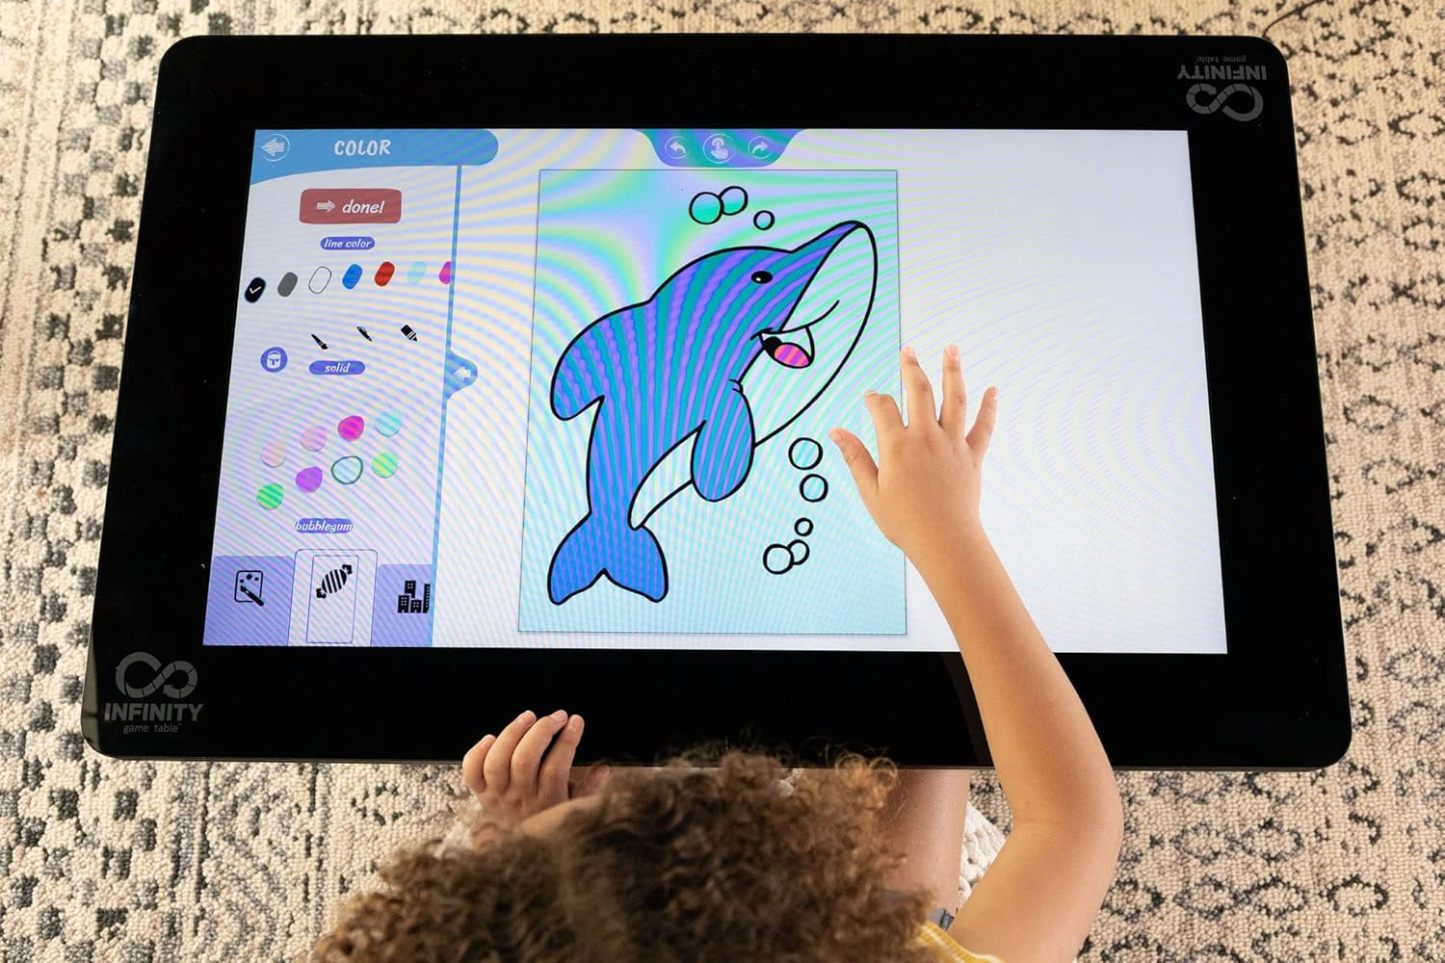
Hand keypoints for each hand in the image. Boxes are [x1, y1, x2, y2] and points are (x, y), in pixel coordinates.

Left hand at [461, 709, 610, 835]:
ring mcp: (497, 796)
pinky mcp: (480, 793)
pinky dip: (477, 751)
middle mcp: (519, 798)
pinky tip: (491, 737)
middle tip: (557, 716)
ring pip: (498, 761)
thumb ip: (588, 791)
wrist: (517, 854)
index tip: (576, 722)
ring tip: (529, 717)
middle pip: (524, 759)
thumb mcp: (573, 811)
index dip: (567, 741)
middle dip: (541, 730)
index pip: (556, 768)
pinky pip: (472, 772)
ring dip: (512, 733)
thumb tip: (603, 769)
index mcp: (546, 803)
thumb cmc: (548, 826)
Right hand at [829, 345, 997, 571]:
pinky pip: (983, 426)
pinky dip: (989, 407)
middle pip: (918, 391)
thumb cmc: (904, 523)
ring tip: (951, 348)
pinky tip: (993, 390)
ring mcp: (951, 444)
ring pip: (954, 398)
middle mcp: (925, 437)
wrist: (945, 542)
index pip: (882, 407)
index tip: (870, 398)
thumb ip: (855, 458)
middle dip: (911, 367)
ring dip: (952, 370)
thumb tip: (836, 431)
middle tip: (908, 351)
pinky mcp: (971, 456)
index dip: (874, 399)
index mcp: (896, 446)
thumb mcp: (871, 492)